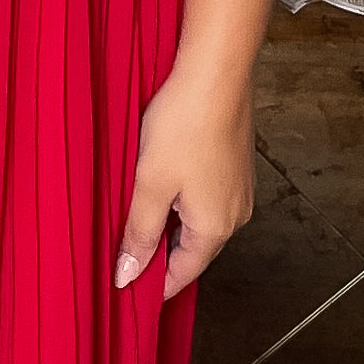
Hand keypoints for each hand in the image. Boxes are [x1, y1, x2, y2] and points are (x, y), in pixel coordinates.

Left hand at [114, 68, 254, 302]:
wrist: (216, 74)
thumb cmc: (183, 126)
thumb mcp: (150, 185)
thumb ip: (139, 234)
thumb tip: (128, 277)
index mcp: (215, 227)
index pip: (182, 274)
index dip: (153, 284)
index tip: (126, 289)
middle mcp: (235, 214)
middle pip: (193, 249)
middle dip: (160, 254)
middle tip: (123, 253)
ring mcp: (240, 189)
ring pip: (199, 221)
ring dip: (169, 224)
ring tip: (136, 217)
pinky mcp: (237, 166)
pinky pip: (207, 197)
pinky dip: (183, 200)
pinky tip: (160, 183)